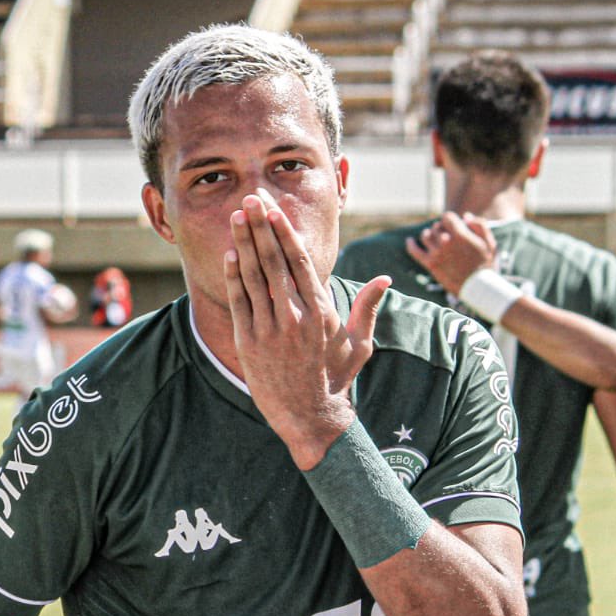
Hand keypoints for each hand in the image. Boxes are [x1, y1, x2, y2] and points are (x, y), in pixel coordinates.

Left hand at [223, 190, 388, 467]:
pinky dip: (233, 276)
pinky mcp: (249, 342)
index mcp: (321, 310)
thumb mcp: (359, 343)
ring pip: (254, 276)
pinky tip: (229, 253)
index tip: (274, 209)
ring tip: (235, 216)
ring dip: (243, 243)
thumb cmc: (337, 378)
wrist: (311, 417)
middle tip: (250, 198)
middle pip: (274, 261)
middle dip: (260, 227)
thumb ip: (368, 307)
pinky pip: (239, 302)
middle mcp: (295, 316)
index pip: (300, 261)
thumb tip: (386, 279)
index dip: (284, 232)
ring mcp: (270, 329)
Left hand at [406, 211, 497, 297]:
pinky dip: (410, 244)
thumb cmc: (485, 264)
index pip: (446, 217)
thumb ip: (479, 225)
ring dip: (429, 235)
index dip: (450, 220)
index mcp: (460, 234)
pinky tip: (409, 240)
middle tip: (446, 236)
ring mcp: (437, 253)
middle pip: (436, 226)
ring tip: (434, 238)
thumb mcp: (488, 242)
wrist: (478, 288)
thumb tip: (465, 216)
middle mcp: (446, 241)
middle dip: (441, 229)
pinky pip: (414, 251)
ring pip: (425, 236)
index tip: (453, 226)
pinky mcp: (430, 264)